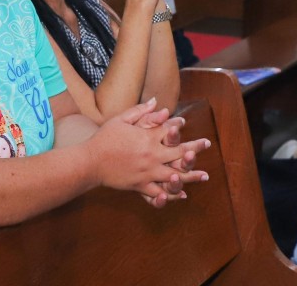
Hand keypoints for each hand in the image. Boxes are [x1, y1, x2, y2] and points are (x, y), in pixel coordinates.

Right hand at [88, 99, 209, 207]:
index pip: (171, 132)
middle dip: (195, 149)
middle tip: (206, 145)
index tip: (186, 124)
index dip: (180, 128)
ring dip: (192, 176)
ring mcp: (148, 172)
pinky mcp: (141, 185)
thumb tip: (157, 102)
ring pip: (175, 176)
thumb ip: (141, 112)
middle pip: (180, 154)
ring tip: (204, 175)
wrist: (90, 162)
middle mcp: (152, 156)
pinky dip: (172, 194)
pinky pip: (160, 192)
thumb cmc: (104, 138)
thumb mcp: (121, 120)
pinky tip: (182, 194)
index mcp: (148, 138)